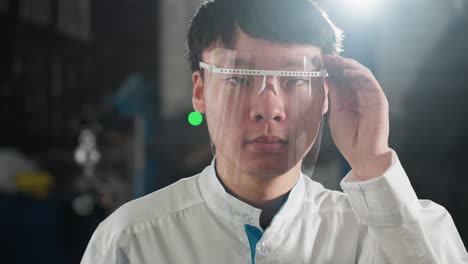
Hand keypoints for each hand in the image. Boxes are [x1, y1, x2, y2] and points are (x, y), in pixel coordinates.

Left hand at [323, 55, 391, 180]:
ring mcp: (370, 96)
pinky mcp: (379, 99)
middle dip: (337, 64)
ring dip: (347, 65)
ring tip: (334, 61)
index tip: (318, 62)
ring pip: (360, 73)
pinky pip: (369, 81)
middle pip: (350, 73)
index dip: (331, 69)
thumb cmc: (349, 139)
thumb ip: (335, 95)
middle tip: (325, 57)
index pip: (341, 79)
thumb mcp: (336, 113)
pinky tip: (346, 71)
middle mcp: (361, 95)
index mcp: (350, 99)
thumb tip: (328, 77)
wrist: (361, 154)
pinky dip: (358, 73)